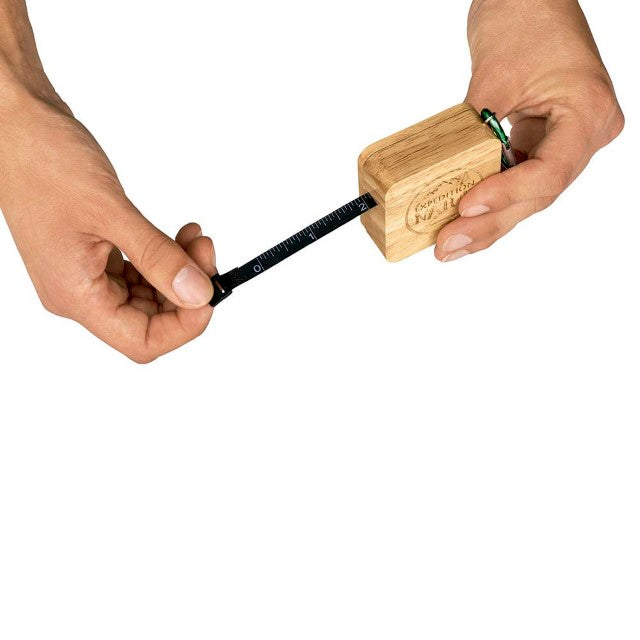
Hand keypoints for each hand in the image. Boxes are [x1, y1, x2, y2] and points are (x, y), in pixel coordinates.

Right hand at [0, 85, 214, 362]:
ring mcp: (86, 276)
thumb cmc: (43, 161)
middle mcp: (79, 294)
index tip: (210, 294)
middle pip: (149, 320)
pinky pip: (138, 272)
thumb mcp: (110, 212)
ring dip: (178, 272)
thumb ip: (157, 257)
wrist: (15, 127)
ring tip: (196, 239)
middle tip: (207, 254)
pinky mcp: (94, 256)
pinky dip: (164, 258)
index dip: (183, 326)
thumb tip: (199, 293)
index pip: (141, 341)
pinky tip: (180, 237)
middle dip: (186, 292)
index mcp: (75, 296)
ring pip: (148, 296)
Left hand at [435, 0, 623, 261]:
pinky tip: (462, 222)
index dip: (507, 195)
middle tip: (448, 246)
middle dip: (489, 223)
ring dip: (487, 222)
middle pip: (536, 195)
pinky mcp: (540, 145)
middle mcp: (583, 136)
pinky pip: (516, 182)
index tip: (466, 205)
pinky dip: (490, 201)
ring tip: (450, 245)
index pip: (549, 171)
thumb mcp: (494, 74)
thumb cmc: (525, 15)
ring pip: (526, 196)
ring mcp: (564, 144)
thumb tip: (443, 180)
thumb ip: (476, 130)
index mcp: (588, 115)